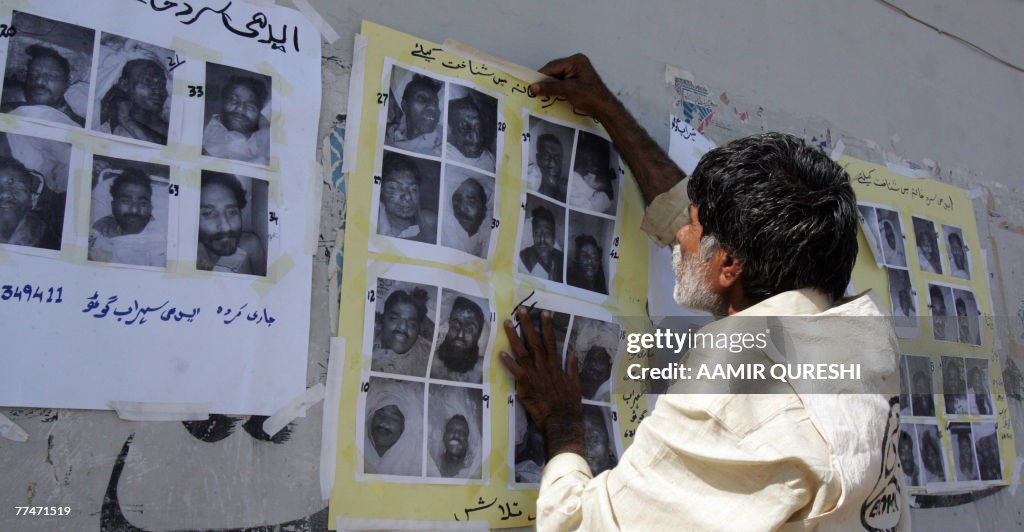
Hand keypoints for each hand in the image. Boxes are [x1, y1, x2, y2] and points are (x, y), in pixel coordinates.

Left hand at [501, 308, 583, 456]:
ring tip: (508, 323)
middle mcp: (544, 367)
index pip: (551, 342)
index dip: (547, 327)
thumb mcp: (575, 383)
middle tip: (521, 310)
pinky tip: (500, 353)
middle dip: (528, 325)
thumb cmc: (569, 404)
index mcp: (556, 365)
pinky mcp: (526, 386)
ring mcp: (535, 375)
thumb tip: (573, 352)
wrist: (562, 421)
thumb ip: (573, 367)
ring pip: (523, 352)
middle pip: (535, 342)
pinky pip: (516, 372)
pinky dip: (509, 363)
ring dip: (514, 337)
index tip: (544, 313)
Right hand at [531, 53, 615, 117]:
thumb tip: (533, 87)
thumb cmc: (590, 97)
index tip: (531, 85)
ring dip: (551, 86)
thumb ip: (550, 87)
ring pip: (558, 77)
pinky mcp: (578, 80)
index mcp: (576, 61)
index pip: (553, 66)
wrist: (605, 108)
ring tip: (541, 94)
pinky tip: (551, 95)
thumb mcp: (567, 90)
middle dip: (546, 81)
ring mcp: (578, 71)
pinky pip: (563, 82)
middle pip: (555, 71)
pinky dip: (557, 88)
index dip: (541, 76)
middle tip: (535, 90)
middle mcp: (577, 63)